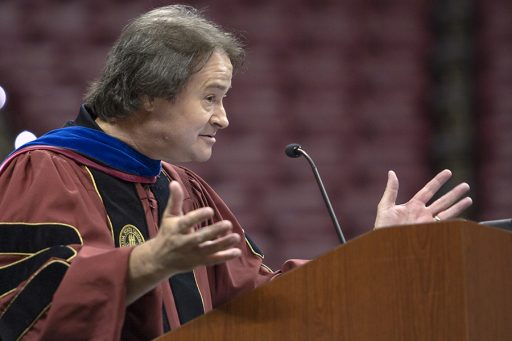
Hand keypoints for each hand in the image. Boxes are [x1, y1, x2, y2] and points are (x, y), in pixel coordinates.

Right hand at [127, 181, 240, 303]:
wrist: (159, 260)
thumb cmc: (167, 233)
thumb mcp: (169, 216)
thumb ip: (175, 200)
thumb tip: (174, 182)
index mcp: (177, 229)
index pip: (187, 222)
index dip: (198, 216)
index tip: (210, 210)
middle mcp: (184, 242)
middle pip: (200, 237)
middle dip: (214, 231)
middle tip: (228, 223)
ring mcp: (192, 253)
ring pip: (209, 250)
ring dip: (223, 244)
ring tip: (236, 236)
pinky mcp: (198, 261)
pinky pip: (213, 260)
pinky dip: (225, 257)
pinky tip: (237, 251)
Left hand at [374, 169, 471, 227]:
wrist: (384, 244)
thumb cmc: (383, 227)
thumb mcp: (385, 206)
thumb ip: (391, 190)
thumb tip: (391, 172)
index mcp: (413, 205)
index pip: (429, 190)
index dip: (438, 181)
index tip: (448, 172)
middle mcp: (423, 213)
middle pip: (442, 200)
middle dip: (454, 193)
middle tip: (466, 185)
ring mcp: (427, 223)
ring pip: (446, 212)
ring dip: (458, 206)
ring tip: (469, 198)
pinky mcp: (429, 233)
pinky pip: (443, 226)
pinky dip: (454, 222)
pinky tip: (463, 217)